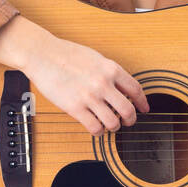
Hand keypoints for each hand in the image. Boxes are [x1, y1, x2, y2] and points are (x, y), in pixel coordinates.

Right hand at [22, 33, 149, 135]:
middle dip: (130, 120)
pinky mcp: (75, 108)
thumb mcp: (96, 58)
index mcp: (111, 69)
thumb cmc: (67, 54)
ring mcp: (90, 96)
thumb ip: (110, 73)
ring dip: (113, 127)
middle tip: (128, 122)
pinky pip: (94, 127)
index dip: (142, 103)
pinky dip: (98, 131)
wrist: (43, 55)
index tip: (144, 109)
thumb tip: (122, 88)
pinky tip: (95, 127)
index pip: (136, 90)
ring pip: (113, 123)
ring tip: (109, 124)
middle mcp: (103, 83)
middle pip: (128, 111)